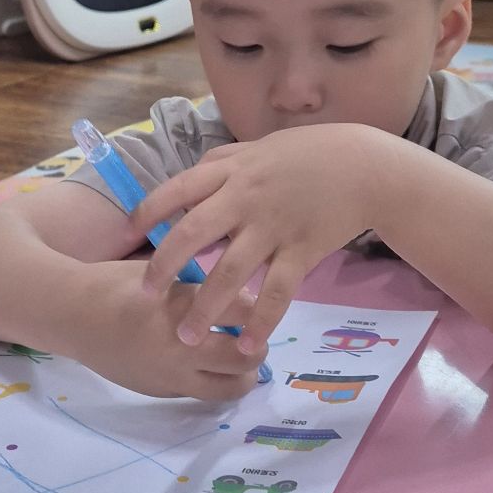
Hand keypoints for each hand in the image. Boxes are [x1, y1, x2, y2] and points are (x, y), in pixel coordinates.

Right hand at [72, 259, 264, 400]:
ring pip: (231, 387)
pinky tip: (207, 364)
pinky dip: (215, 381)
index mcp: (182, 307)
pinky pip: (203, 393)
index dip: (255, 306)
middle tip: (252, 334)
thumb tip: (238, 294)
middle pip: (245, 357)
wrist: (72, 316)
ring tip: (237, 357)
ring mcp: (172, 374)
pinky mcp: (162, 391)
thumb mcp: (162, 274)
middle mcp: (182, 345)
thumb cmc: (116, 285)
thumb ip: (198, 288)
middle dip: (257, 345)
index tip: (252, 302)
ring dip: (243, 373)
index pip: (243, 310)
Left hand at [131, 124, 387, 353]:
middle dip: (164, 266)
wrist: (364, 166)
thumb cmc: (308, 154)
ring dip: (206, 306)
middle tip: (146, 295)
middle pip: (193, 234)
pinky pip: (277, 291)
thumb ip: (221, 164)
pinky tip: (248, 344)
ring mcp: (274, 226)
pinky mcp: (302, 250)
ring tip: (185, 337)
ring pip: (231, 270)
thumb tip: (187, 180)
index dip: (147, 214)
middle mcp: (246, 198)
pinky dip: (262, 319)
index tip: (128, 237)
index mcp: (231, 171)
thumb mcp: (258, 148)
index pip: (177, 191)